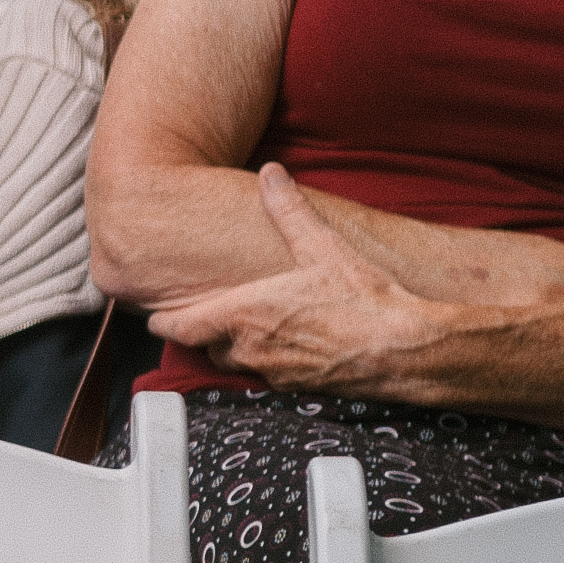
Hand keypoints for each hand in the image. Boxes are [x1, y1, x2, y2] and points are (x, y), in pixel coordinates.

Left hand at [147, 165, 470, 398]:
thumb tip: (271, 173)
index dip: (161, 321)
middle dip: (204, 331)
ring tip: (251, 325)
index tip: (155, 314)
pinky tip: (291, 344)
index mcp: (242, 315)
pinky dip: (270, 361)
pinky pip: (269, 376)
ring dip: (236, 347)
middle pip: (204, 346)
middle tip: (208, 312)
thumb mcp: (322, 247)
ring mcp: (272, 373)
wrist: (407, 351)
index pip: (176, 328)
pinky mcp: (298, 389)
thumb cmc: (364, 302)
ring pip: (236, 362)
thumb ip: (289, 210)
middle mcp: (248, 349)